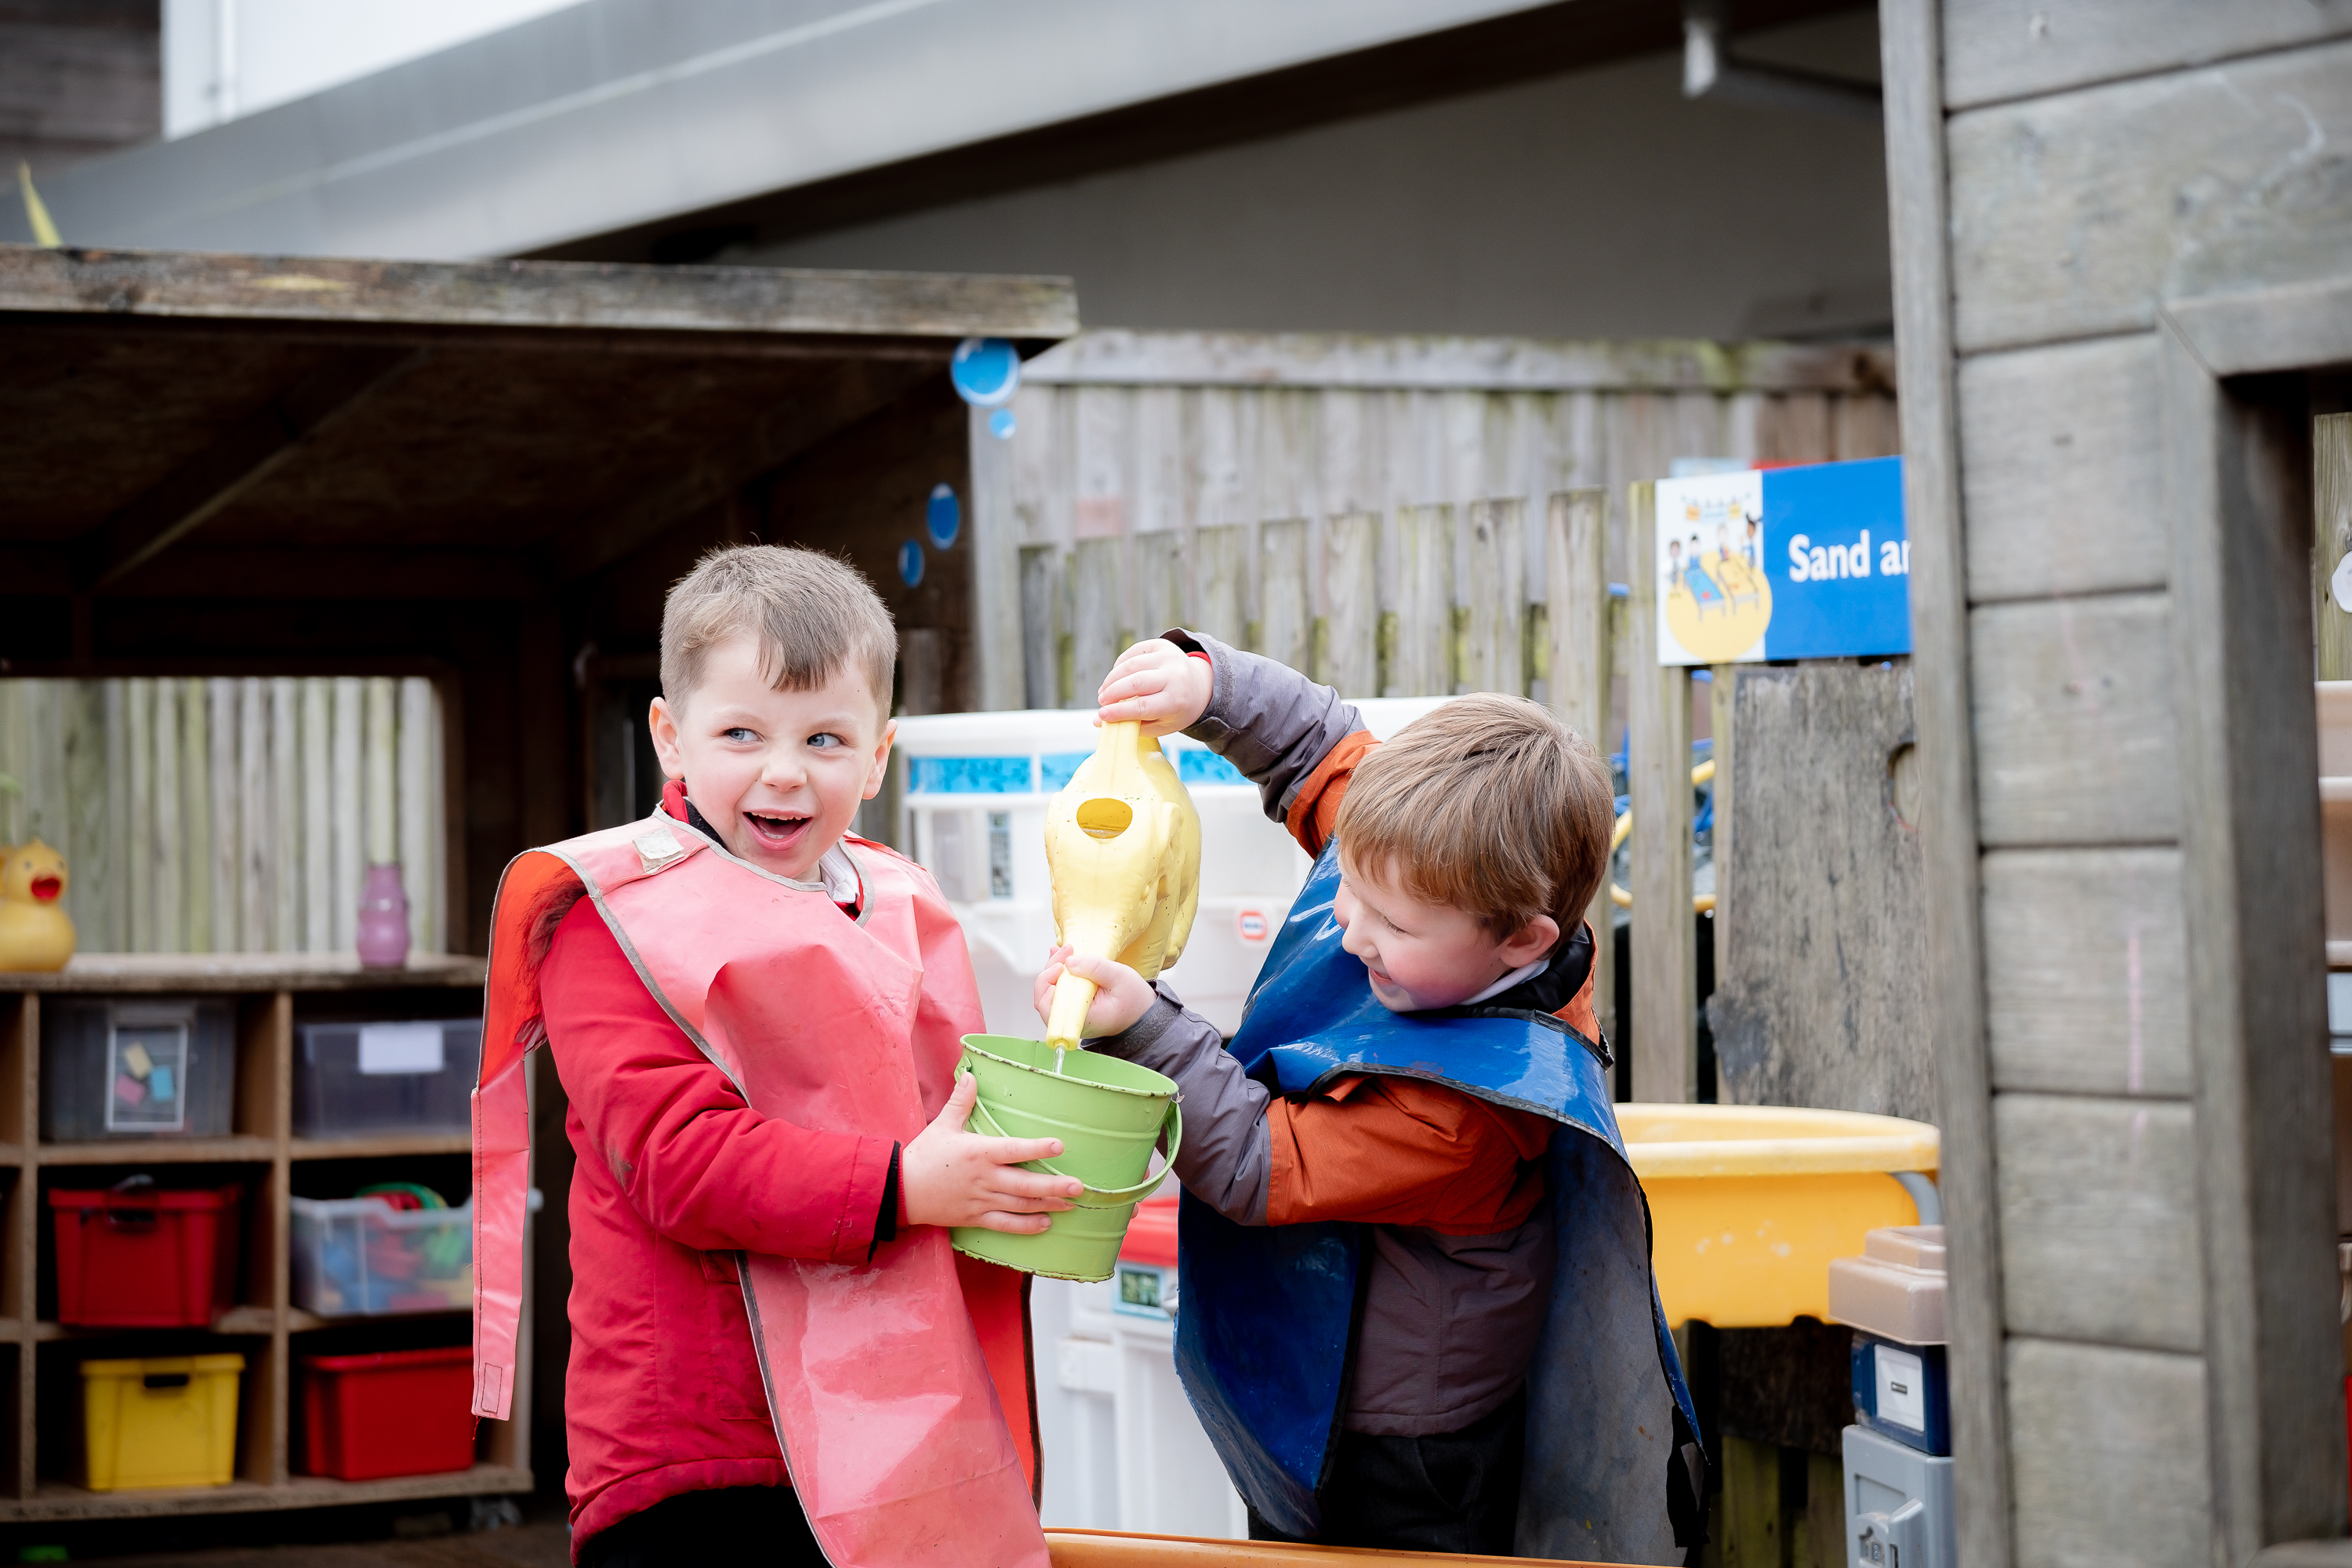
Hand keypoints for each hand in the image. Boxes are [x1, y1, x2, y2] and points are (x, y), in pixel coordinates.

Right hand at [901, 1074, 1082, 1233]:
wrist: (900, 1190)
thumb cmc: (923, 1156)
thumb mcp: (942, 1125)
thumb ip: (960, 1101)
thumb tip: (970, 1075)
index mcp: (978, 1152)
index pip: (1013, 1149)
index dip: (1037, 1148)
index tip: (1059, 1146)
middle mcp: (984, 1178)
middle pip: (1025, 1184)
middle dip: (1054, 1186)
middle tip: (1079, 1187)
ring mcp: (981, 1200)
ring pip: (1020, 1205)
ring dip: (1047, 1205)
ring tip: (1071, 1204)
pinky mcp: (975, 1218)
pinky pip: (1005, 1224)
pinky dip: (1026, 1226)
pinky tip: (1045, 1223)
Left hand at [1033, 945, 1155, 1038]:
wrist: (1143, 1013)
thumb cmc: (1134, 1000)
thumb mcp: (1120, 978)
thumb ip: (1095, 968)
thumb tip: (1069, 962)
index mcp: (1082, 1019)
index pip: (1048, 1006)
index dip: (1047, 983)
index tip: (1062, 965)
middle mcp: (1072, 1020)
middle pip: (1045, 996)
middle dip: (1051, 969)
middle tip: (1068, 950)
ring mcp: (1071, 1015)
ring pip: (1050, 992)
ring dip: (1055, 969)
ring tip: (1067, 950)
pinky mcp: (1074, 1007)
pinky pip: (1059, 991)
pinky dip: (1059, 973)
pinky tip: (1065, 958)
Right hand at [1097, 640, 1211, 737]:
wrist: (1199, 686)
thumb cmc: (1175, 710)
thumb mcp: (1159, 724)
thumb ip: (1131, 725)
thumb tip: (1098, 721)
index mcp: (1177, 700)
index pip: (1143, 706)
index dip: (1119, 711)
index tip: (1102, 715)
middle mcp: (1175, 676)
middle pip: (1136, 682)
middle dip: (1113, 692)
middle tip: (1101, 701)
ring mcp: (1169, 657)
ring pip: (1131, 665)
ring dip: (1112, 679)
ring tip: (1105, 691)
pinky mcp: (1162, 645)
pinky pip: (1133, 652)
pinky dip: (1119, 665)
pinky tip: (1115, 677)